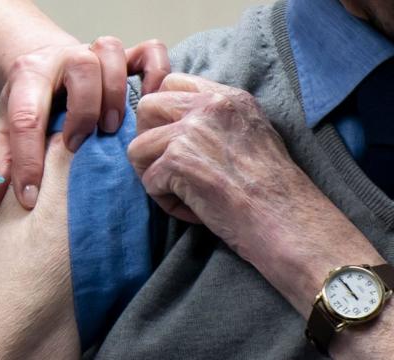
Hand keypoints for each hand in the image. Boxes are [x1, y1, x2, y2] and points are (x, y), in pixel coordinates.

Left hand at [0, 38, 170, 209]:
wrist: (48, 63)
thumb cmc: (33, 98)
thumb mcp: (10, 125)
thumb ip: (5, 160)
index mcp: (30, 75)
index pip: (27, 117)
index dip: (28, 161)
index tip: (31, 197)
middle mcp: (65, 58)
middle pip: (80, 67)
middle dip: (83, 111)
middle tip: (78, 146)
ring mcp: (97, 53)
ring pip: (112, 53)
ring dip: (116, 93)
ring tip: (113, 129)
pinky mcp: (126, 56)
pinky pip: (150, 52)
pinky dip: (156, 74)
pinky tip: (150, 103)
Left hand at [128, 74, 393, 359]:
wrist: (289, 222)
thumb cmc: (274, 192)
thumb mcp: (252, 136)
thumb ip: (216, 122)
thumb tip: (176, 126)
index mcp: (228, 97)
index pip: (172, 83)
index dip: (163, 115)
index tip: (173, 142)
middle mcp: (209, 106)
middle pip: (146, 107)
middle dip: (148, 140)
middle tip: (168, 168)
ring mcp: (192, 130)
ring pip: (137, 146)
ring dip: (153, 174)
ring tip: (183, 193)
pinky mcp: (178, 160)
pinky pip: (148, 180)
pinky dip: (166, 201)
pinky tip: (194, 210)